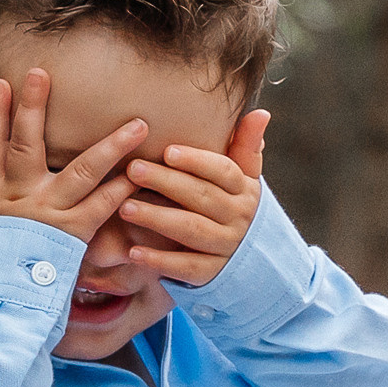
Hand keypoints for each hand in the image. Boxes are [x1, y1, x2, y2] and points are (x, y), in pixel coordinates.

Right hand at [0, 65, 145, 246]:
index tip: (1, 84)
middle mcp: (19, 197)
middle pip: (25, 144)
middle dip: (32, 107)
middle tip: (41, 73)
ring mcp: (47, 213)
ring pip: (80, 170)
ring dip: (110, 145)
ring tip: (136, 124)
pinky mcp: (71, 234)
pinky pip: (101, 206)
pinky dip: (121, 190)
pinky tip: (140, 172)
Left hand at [119, 105, 269, 289]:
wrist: (251, 261)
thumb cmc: (234, 208)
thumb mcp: (245, 179)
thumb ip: (245, 147)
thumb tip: (262, 112)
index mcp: (245, 191)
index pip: (224, 172)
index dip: (196, 161)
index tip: (167, 151)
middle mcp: (238, 219)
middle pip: (203, 198)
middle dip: (167, 183)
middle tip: (133, 170)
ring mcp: (225, 248)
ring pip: (191, 230)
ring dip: (157, 219)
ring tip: (125, 208)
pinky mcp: (211, 274)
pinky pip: (186, 267)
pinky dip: (160, 260)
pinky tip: (134, 251)